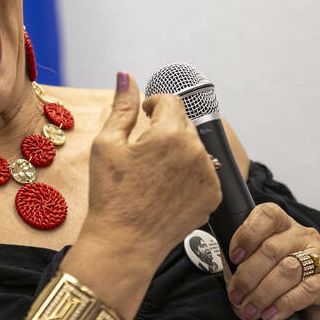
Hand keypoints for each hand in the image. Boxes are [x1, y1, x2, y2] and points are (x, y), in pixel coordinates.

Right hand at [84, 72, 221, 259]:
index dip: (154, 105)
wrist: (124, 243)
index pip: (171, 101)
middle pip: (184, 124)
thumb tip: (126, 76)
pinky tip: (165, 188)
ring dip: (177, 151)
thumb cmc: (111, 195)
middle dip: (165, 129)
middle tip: (142, 152)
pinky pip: (203, 171)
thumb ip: (122, 106)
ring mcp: (208, 175)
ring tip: (152, 173)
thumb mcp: (107, 144)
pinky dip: (187, 174)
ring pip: (194, 148)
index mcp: (170, 134)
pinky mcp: (212, 196)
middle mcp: (197, 151)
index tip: (143, 116)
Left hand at [225, 203, 319, 319]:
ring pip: (288, 269)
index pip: (267, 215)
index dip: (247, 234)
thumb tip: (225, 254)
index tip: (233, 257)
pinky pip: (307, 289)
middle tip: (236, 297)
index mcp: (283, 226)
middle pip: (271, 248)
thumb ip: (236, 260)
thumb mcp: (248, 273)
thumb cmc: (272, 294)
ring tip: (250, 309)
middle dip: (248, 276)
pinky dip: (284, 304)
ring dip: (263, 293)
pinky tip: (271, 314)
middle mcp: (305, 236)